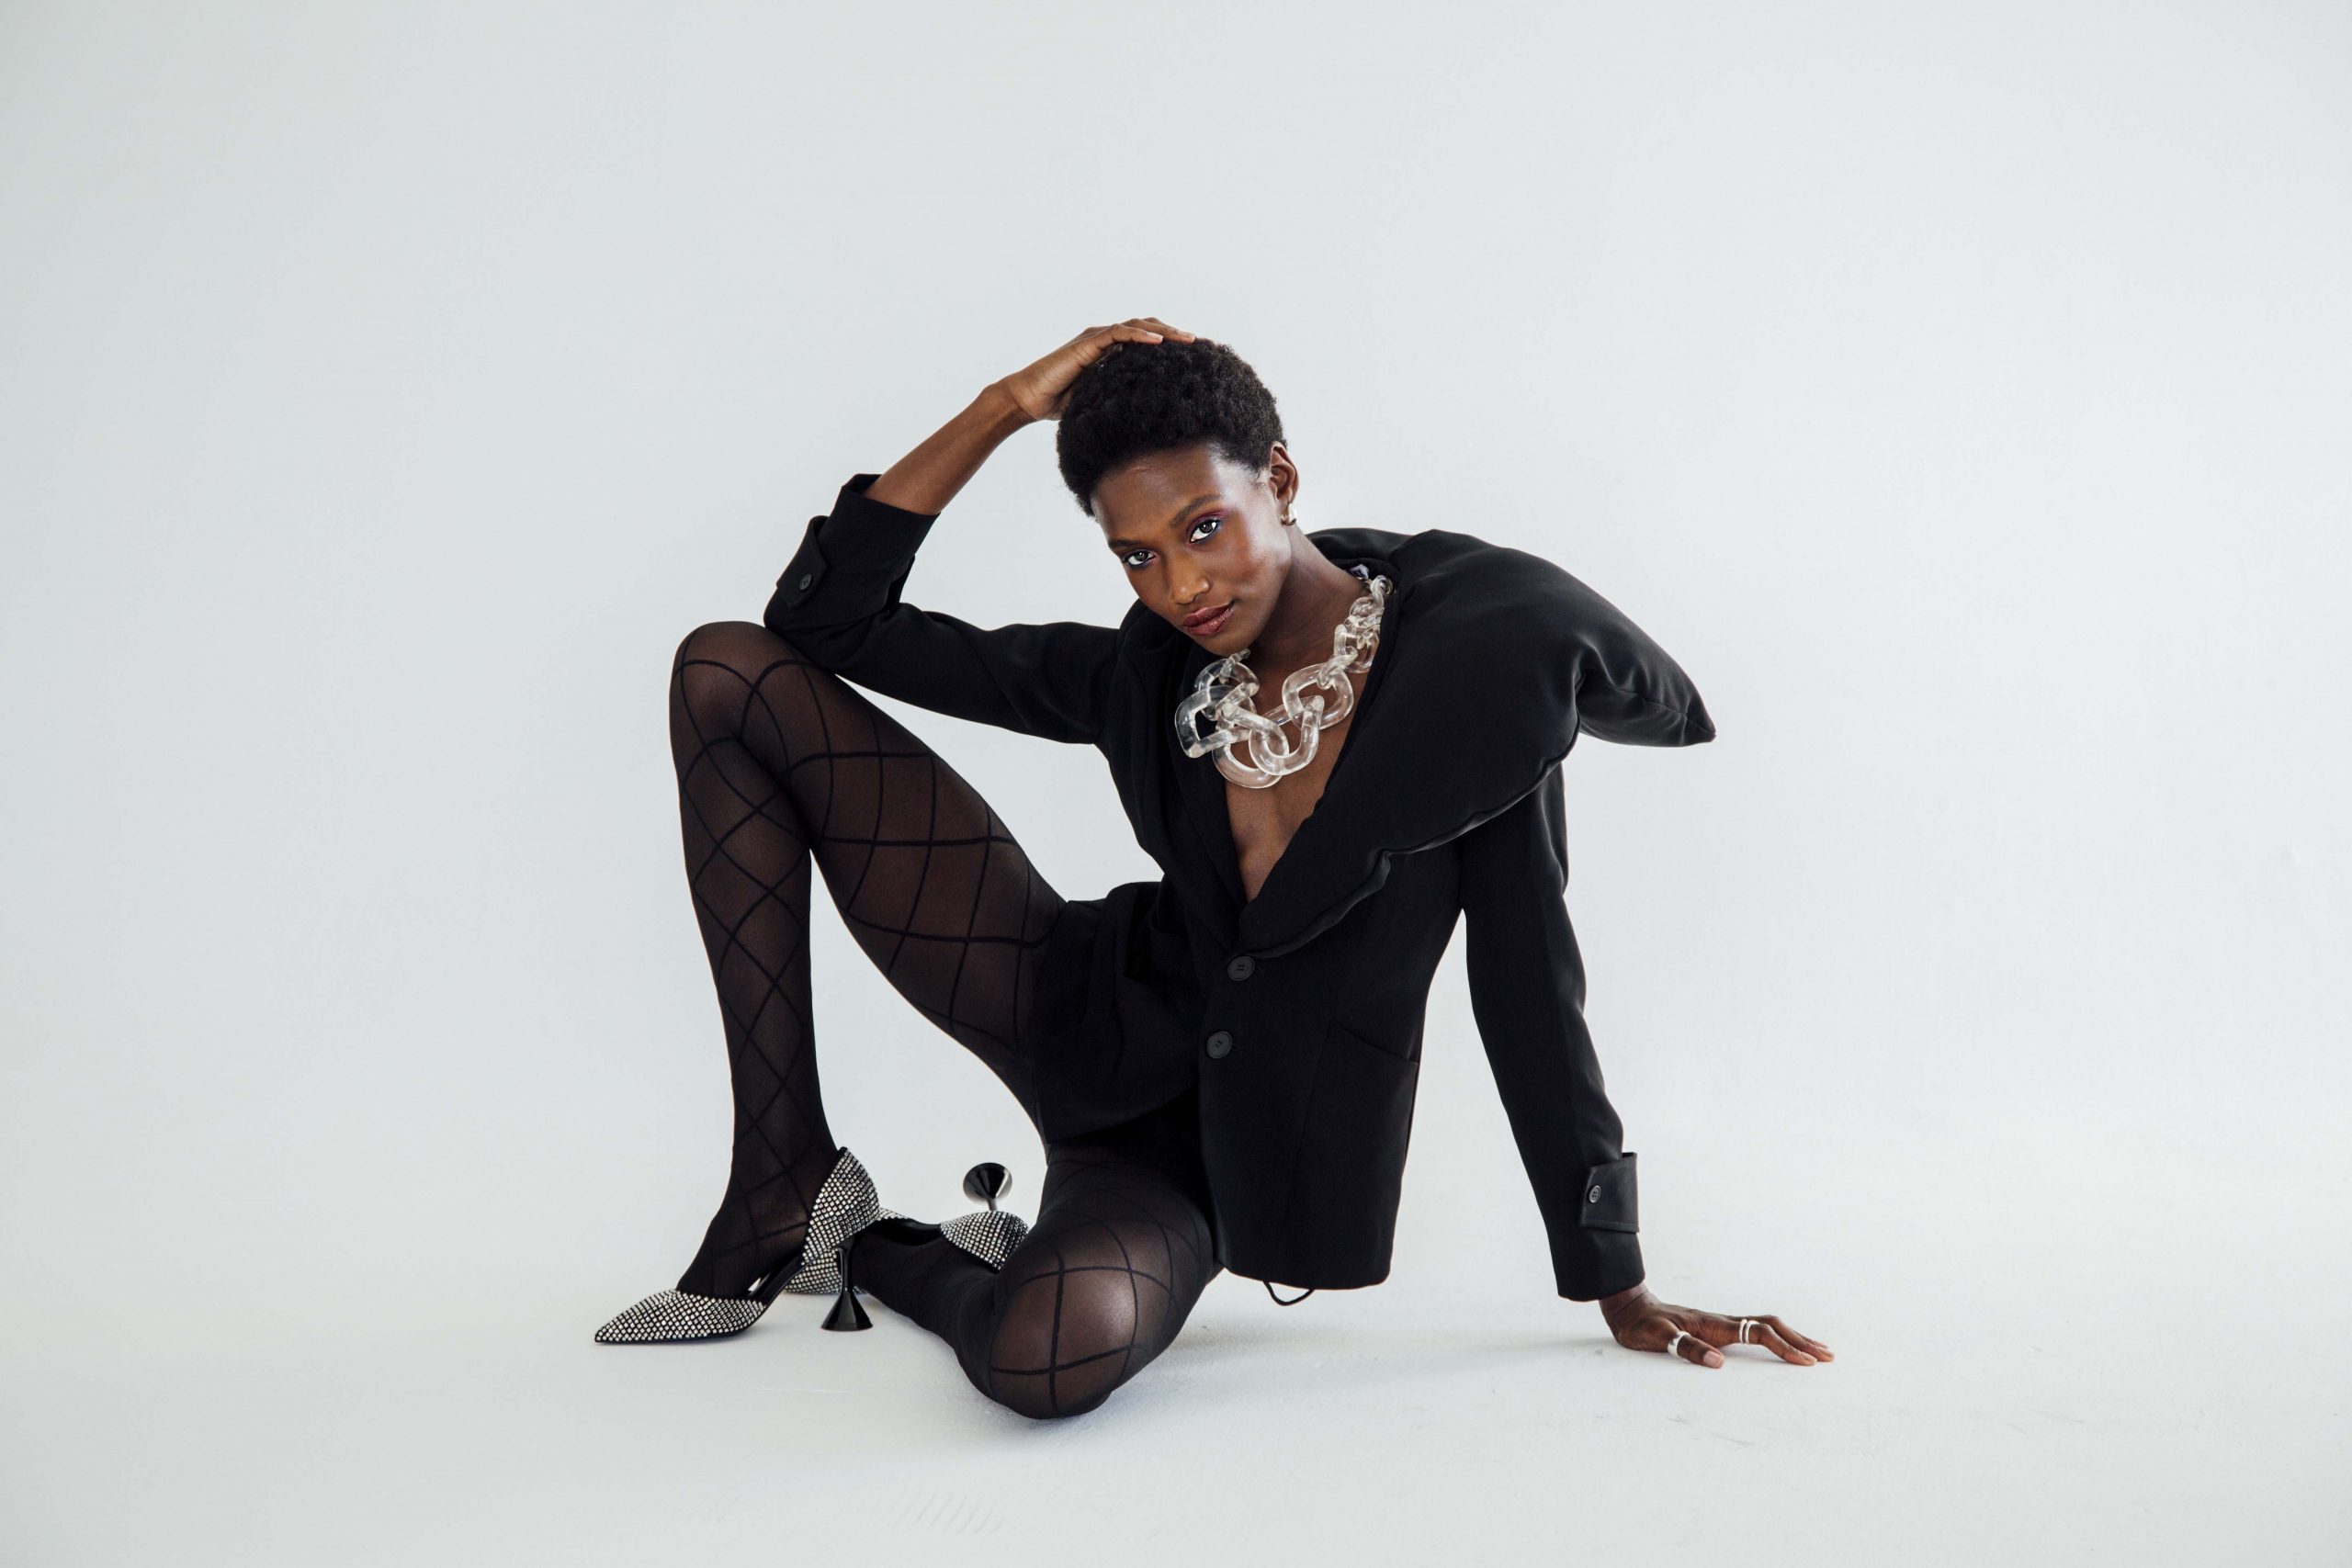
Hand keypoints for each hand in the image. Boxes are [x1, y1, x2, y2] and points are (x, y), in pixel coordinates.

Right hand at [992, 317, 1199, 423]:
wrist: (1029, 400)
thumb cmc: (1059, 403)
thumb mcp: (1099, 399)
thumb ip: (1119, 394)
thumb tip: (1146, 408)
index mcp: (1108, 351)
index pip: (1144, 340)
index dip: (1168, 344)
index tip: (1192, 355)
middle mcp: (1104, 339)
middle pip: (1146, 328)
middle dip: (1173, 334)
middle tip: (1198, 343)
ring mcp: (1095, 338)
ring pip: (1136, 326)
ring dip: (1163, 331)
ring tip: (1186, 339)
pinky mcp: (1087, 343)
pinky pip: (1118, 334)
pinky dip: (1140, 335)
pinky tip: (1159, 342)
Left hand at [1598, 1284, 1833, 1368]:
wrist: (1629, 1307)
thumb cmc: (1642, 1325)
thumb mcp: (1658, 1338)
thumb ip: (1686, 1348)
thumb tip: (1718, 1363)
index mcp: (1714, 1324)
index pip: (1759, 1334)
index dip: (1784, 1348)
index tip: (1807, 1362)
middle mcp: (1722, 1321)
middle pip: (1772, 1326)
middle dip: (1801, 1340)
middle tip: (1829, 1355)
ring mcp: (1721, 1322)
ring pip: (1766, 1326)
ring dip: (1793, 1337)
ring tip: (1816, 1349)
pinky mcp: (1716, 1326)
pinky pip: (1754, 1330)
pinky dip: (1775, 1336)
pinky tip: (1780, 1344)